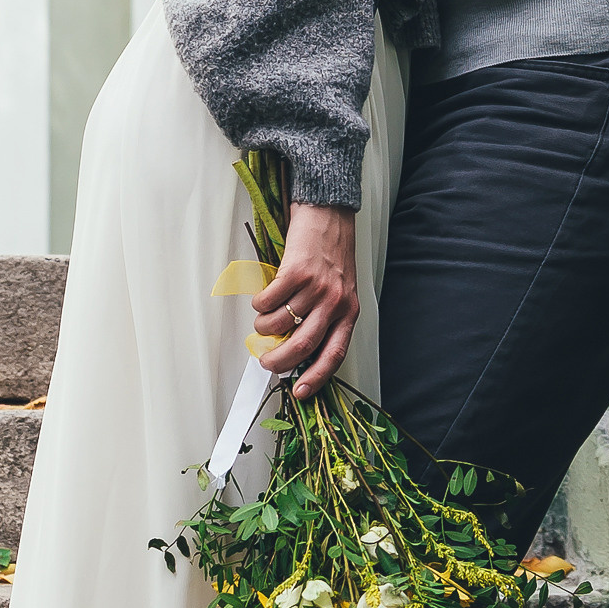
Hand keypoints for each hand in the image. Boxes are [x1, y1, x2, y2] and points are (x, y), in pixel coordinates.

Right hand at [250, 201, 360, 399]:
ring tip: (263, 320)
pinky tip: (262, 300)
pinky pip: (268, 300)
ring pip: (280, 323)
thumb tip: (296, 348)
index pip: (334, 354)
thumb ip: (325, 318)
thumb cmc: (332, 254)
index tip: (300, 392)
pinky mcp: (296, 271)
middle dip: (278, 360)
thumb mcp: (340, 291)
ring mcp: (315, 287)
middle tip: (265, 361)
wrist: (329, 215)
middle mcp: (335, 302)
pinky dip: (259, 305)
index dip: (317, 377)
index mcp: (349, 312)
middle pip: (302, 345)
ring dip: (264, 328)